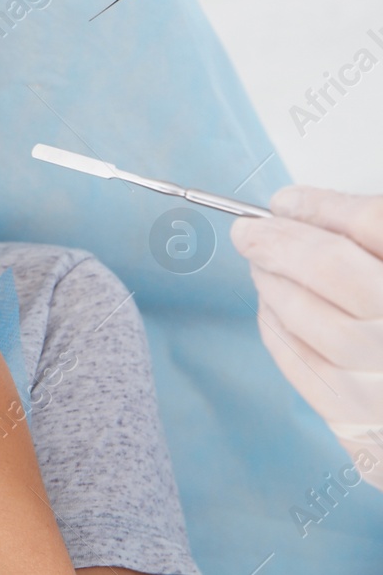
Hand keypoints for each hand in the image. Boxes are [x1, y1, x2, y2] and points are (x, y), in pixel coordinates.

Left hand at [231, 187, 382, 489]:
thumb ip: (366, 234)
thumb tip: (297, 209)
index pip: (373, 225)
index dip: (322, 206)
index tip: (288, 201)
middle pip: (331, 268)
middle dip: (279, 241)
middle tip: (248, 231)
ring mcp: (378, 375)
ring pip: (303, 314)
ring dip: (270, 281)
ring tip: (261, 266)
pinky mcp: (356, 417)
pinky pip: (296, 359)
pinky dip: (274, 325)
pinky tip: (273, 306)